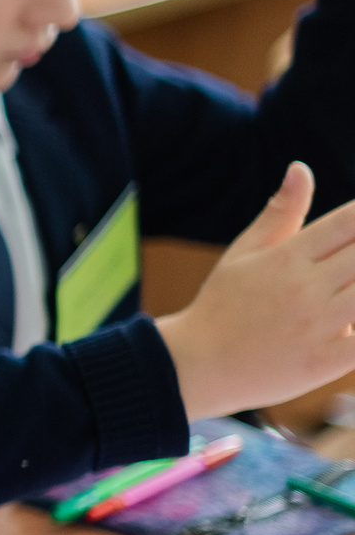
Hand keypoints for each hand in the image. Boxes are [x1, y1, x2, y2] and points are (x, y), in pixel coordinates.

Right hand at [157, 161, 354, 416]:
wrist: (195, 366)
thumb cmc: (222, 305)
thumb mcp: (244, 252)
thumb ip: (280, 212)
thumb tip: (301, 168)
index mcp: (288, 257)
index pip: (348, 222)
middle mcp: (306, 287)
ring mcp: (318, 325)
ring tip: (352, 282)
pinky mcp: (326, 361)